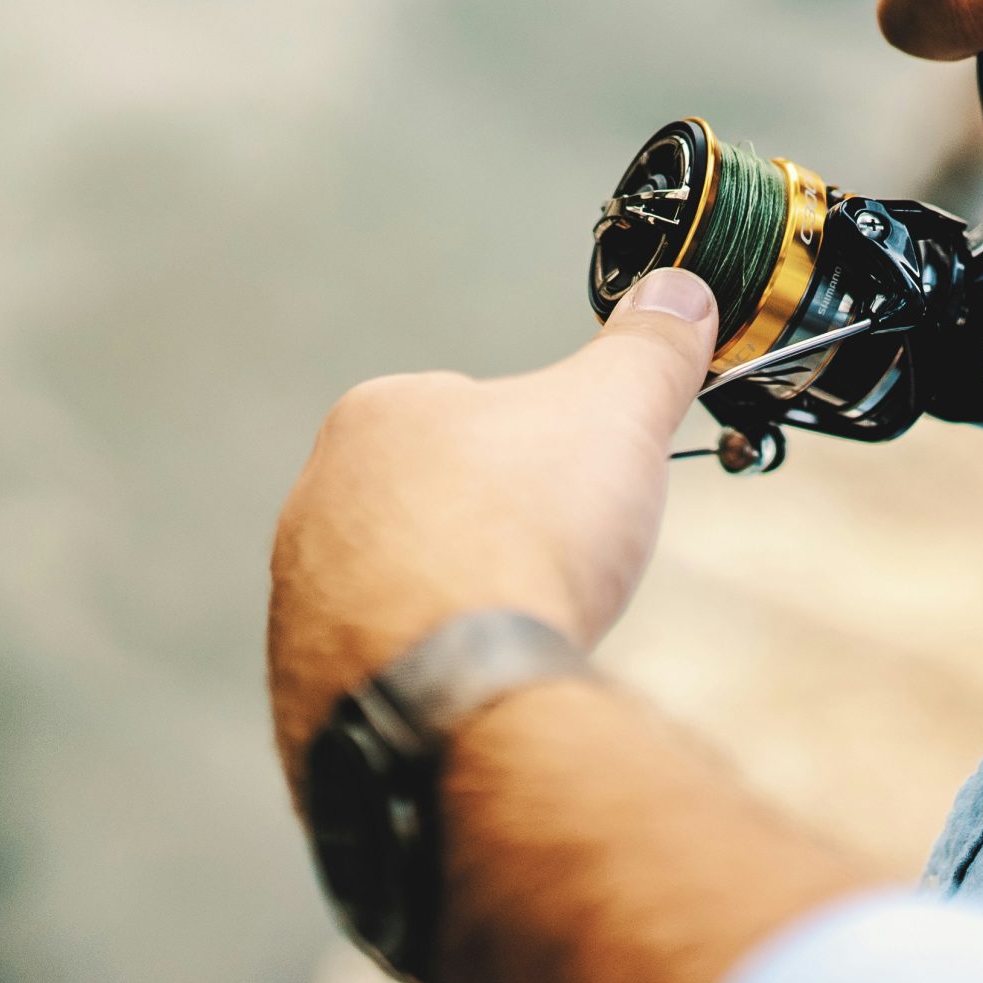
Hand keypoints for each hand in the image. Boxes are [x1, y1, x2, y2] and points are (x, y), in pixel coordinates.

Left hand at [265, 269, 717, 788]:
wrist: (456, 690)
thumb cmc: (520, 537)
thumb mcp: (617, 412)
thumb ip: (648, 348)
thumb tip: (680, 292)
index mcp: (375, 418)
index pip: (469, 411)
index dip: (541, 451)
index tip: (578, 489)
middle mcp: (316, 503)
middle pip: (435, 504)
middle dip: (498, 531)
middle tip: (557, 562)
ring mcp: (302, 602)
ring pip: (407, 591)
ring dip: (464, 606)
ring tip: (523, 628)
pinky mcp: (307, 687)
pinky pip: (386, 670)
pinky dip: (437, 676)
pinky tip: (482, 683)